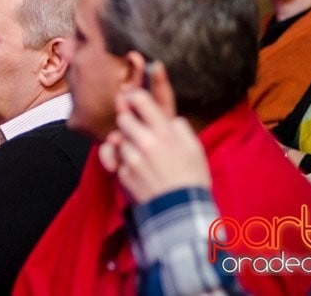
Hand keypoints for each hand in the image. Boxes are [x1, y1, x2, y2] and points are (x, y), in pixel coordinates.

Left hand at [99, 63, 210, 203]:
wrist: (181, 213)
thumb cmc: (191, 179)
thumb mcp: (195, 148)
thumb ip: (179, 127)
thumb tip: (168, 118)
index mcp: (164, 133)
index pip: (140, 100)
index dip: (135, 96)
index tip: (135, 98)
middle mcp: (145, 142)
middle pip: (123, 118)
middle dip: (128, 120)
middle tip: (137, 128)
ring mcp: (131, 159)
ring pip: (117, 139)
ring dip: (125, 143)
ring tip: (141, 154)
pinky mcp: (122, 173)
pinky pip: (116, 159)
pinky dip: (122, 161)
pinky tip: (136, 168)